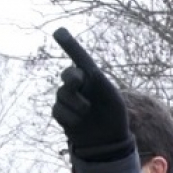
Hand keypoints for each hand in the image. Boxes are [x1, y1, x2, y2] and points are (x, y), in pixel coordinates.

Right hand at [51, 28, 133, 160]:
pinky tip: (79, 122)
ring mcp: (67, 99)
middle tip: (78, 81)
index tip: (59, 32)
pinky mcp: (60, 113)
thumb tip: (84, 70)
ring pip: (62, 94)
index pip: (79, 58)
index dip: (69, 45)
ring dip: (76, 104)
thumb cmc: (113, 115)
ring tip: (87, 112)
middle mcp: (78, 85)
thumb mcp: (111, 97)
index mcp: (92, 77)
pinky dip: (70, 117)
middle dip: (72, 78)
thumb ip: (98, 81)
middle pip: (68, 75)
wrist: (107, 140)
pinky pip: (58, 110)